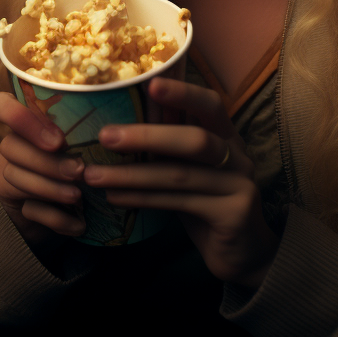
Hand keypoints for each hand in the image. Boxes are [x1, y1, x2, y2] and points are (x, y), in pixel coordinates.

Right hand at [0, 92, 85, 244]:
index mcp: (27, 119)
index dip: (18, 118)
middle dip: (47, 162)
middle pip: (10, 145)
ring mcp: (7, 172)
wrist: (63, 203)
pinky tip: (79, 224)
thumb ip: (82, 129)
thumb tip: (114, 127)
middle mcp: (12, 143)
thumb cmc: (80, 156)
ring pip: (15, 176)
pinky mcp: (12, 203)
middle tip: (79, 171)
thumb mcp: (81, 139)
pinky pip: (27, 209)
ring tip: (78, 196)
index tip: (57, 140)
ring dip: (50, 188)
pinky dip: (56, 218)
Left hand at [83, 78, 278, 288]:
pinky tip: (116, 198)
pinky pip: (180, 204)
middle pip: (194, 140)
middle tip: (105, 136)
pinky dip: (143, 199)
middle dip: (147, 136)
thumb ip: (168, 147)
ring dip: (132, 175)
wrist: (243, 253)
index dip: (183, 93)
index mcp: (227, 136)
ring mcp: (239, 186)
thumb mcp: (190, 170)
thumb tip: (117, 122)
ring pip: (180, 175)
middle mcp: (237, 156)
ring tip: (94, 175)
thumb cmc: (207, 203)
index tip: (150, 83)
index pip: (210, 104)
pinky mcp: (232, 215)